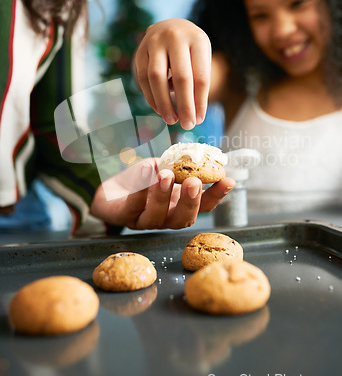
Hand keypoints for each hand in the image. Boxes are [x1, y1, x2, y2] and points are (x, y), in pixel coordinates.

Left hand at [90, 158, 234, 229]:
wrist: (111, 190)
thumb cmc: (143, 180)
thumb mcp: (164, 168)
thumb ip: (180, 166)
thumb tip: (202, 154)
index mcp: (180, 208)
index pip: (203, 207)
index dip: (217, 196)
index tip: (228, 180)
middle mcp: (166, 219)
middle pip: (183, 219)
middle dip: (190, 201)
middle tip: (194, 182)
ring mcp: (144, 221)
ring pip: (157, 216)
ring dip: (163, 195)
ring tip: (166, 174)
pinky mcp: (124, 217)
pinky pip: (132, 205)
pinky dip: (139, 188)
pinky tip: (145, 169)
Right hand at [134, 19, 211, 129]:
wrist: (171, 27)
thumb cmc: (191, 50)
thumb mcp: (201, 59)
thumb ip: (198, 82)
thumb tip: (193, 116)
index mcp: (198, 40)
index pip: (201, 76)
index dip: (200, 102)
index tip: (199, 120)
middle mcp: (175, 37)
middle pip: (181, 77)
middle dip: (184, 105)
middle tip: (186, 125)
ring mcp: (154, 42)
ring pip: (156, 78)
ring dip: (164, 103)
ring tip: (171, 120)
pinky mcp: (140, 51)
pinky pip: (143, 78)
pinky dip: (151, 97)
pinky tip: (159, 109)